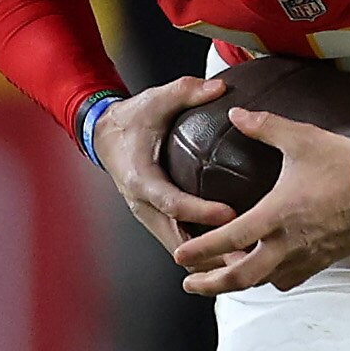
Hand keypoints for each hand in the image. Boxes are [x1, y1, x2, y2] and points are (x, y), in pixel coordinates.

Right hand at [92, 76, 236, 256]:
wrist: (104, 136)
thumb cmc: (131, 119)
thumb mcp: (156, 99)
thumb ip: (187, 92)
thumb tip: (219, 87)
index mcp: (141, 179)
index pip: (172, 203)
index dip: (201, 212)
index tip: (230, 214)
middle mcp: (143, 205)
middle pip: (177, 240)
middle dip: (210, 252)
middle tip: (245, 255)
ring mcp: (148, 216)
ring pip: (178, 250)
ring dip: (208, 259)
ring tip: (244, 263)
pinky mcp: (156, 220)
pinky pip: (179, 244)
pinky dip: (202, 254)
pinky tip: (230, 255)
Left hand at [172, 110, 349, 294]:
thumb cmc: (345, 165)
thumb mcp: (302, 139)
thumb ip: (265, 126)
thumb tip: (236, 114)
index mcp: (275, 216)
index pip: (227, 240)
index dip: (200, 250)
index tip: (179, 256)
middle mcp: (287, 245)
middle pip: (240, 278)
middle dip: (211, 284)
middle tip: (190, 282)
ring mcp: (305, 257)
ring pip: (263, 282)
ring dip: (238, 282)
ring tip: (221, 276)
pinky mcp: (321, 262)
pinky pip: (288, 279)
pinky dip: (269, 279)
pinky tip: (264, 268)